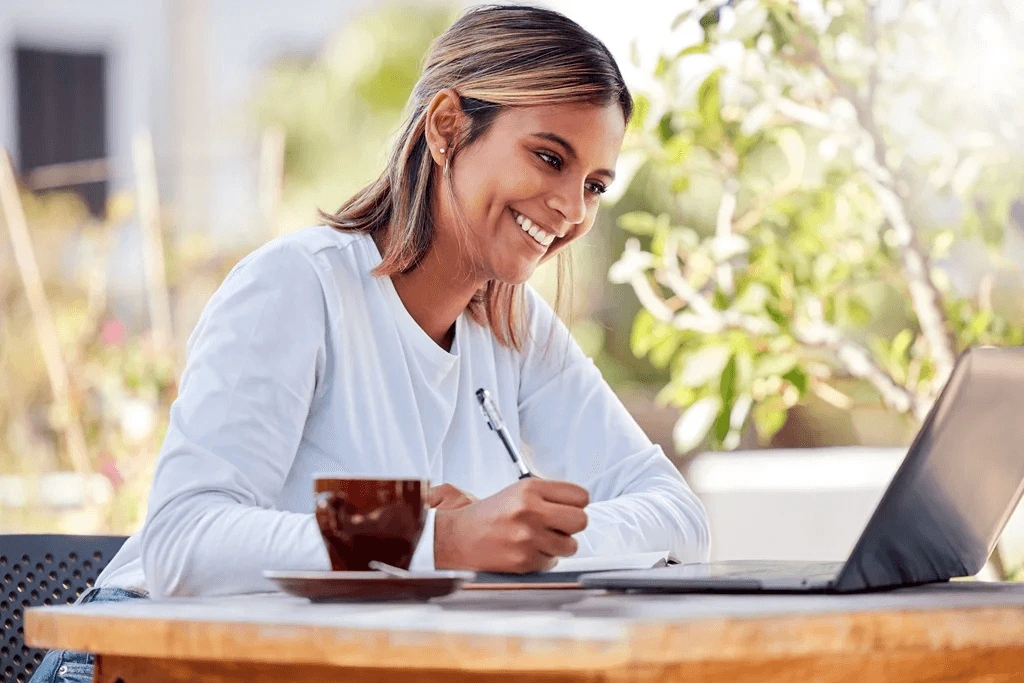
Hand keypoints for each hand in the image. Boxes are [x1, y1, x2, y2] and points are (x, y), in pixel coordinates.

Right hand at [433, 478, 588, 572]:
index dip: (577, 504)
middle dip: (572, 525)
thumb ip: (549, 495)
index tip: (570, 508)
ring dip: (559, 545)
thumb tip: (580, 505)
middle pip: (581, 520)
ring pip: (571, 546)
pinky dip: (544, 559)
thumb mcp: (518, 491)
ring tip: (539, 539)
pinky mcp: (524, 560)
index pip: (580, 496)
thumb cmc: (489, 515)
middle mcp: (530, 510)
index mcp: (530, 489)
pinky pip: (553, 562)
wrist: (458, 538)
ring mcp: (528, 537)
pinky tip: (527, 550)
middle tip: (559, 526)